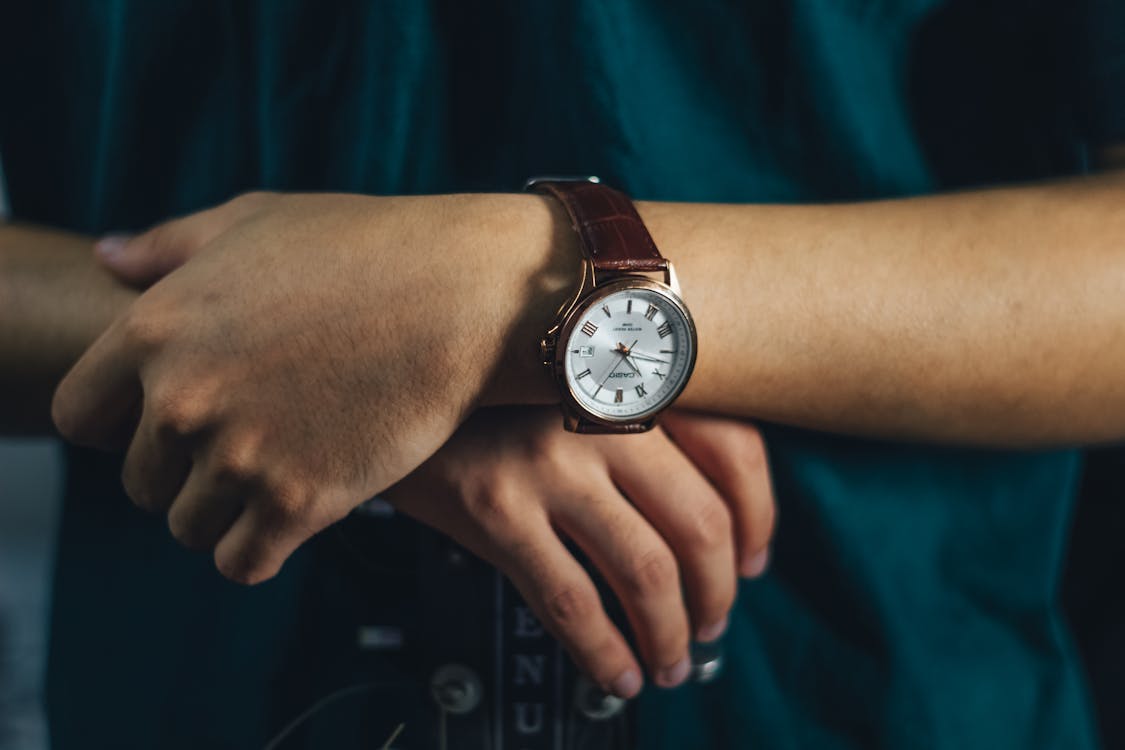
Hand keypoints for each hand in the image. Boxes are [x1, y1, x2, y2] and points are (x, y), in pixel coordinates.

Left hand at [53, 191, 576, 583]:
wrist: (464, 294)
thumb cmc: (365, 245)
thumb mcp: (255, 220)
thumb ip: (168, 246)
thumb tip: (104, 258)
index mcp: (155, 329)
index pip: (82, 417)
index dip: (121, 425)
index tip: (169, 423)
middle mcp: (184, 399)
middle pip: (142, 482)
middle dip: (184, 471)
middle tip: (245, 446)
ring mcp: (241, 456)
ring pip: (189, 528)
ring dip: (225, 513)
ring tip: (275, 477)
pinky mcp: (300, 502)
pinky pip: (241, 563)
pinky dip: (260, 548)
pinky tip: (294, 513)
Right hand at [384, 407, 774, 697]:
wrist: (395, 391)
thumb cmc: (496, 398)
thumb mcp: (580, 385)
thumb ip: (645, 424)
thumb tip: (715, 522)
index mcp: (633, 377)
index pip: (736, 449)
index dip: (758, 519)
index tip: (754, 562)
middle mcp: (599, 412)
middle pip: (699, 522)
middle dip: (719, 593)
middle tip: (713, 625)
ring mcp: (548, 462)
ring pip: (644, 571)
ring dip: (670, 635)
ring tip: (669, 662)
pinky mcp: (496, 510)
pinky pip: (570, 602)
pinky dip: (605, 653)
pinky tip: (617, 673)